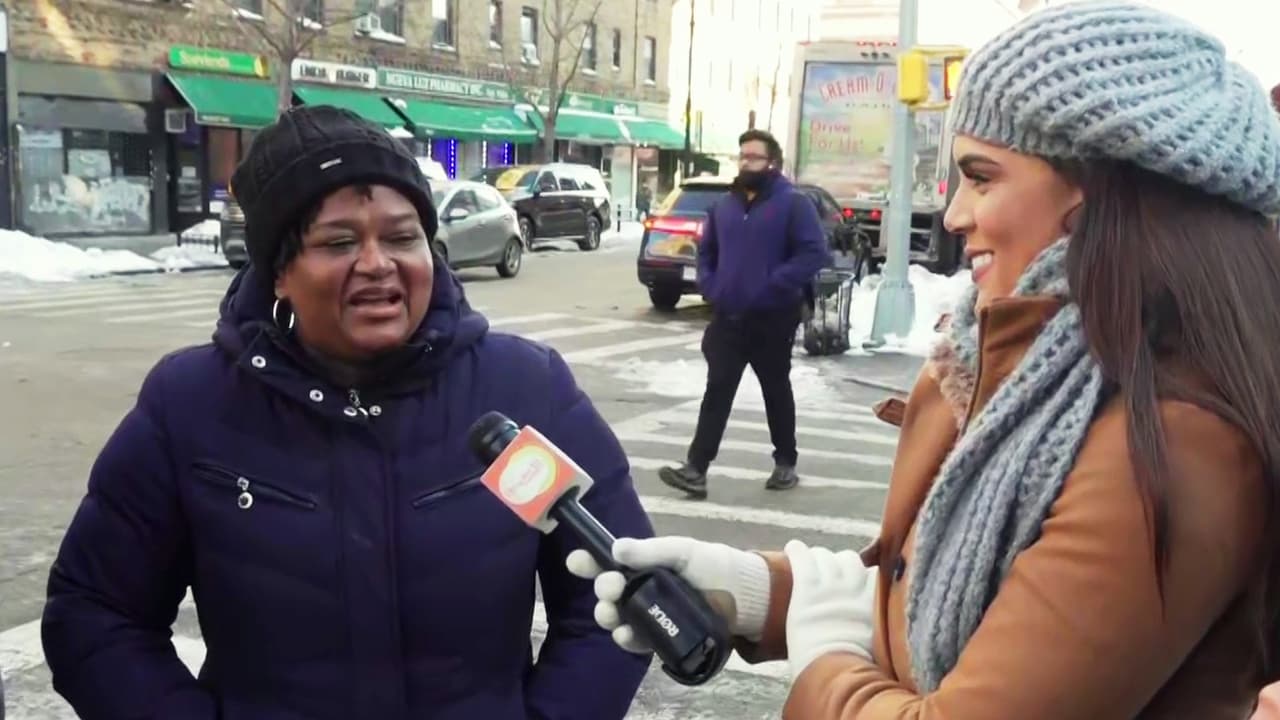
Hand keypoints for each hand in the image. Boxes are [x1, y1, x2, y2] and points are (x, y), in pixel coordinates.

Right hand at [565, 536, 771, 653]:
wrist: (746, 599)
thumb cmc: (715, 567)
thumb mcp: (684, 551)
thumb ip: (651, 551)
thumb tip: (615, 549)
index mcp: (645, 565)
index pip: (610, 562)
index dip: (590, 562)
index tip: (576, 561)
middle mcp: (643, 590)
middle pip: (609, 591)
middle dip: (602, 588)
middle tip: (610, 587)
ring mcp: (650, 615)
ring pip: (616, 617)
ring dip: (607, 615)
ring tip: (611, 613)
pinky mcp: (660, 638)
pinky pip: (636, 640)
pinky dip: (625, 638)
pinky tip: (624, 634)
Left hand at [784, 540, 876, 678]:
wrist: (834, 673)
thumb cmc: (854, 672)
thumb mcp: (877, 649)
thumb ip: (878, 632)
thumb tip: (878, 639)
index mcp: (875, 604)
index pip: (875, 575)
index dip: (865, 576)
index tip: (858, 582)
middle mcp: (855, 589)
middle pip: (850, 560)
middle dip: (840, 564)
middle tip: (829, 572)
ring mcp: (830, 587)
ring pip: (826, 556)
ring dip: (818, 557)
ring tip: (810, 561)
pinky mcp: (807, 589)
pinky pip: (803, 558)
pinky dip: (797, 550)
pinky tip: (792, 548)